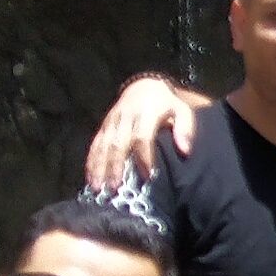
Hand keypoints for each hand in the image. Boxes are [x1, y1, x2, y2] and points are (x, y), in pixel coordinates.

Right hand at [84, 76, 202, 193]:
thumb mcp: (181, 111)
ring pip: (103, 146)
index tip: (148, 177)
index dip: (144, 157)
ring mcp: (111, 122)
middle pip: (118, 144)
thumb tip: (185, 151)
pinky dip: (91, 162)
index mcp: (145, 114)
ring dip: (99, 167)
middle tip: (116, 187)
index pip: (142, 137)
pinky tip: (90, 179)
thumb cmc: (166, 105)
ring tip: (99, 188)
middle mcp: (125, 118)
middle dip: (115, 167)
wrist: (144, 87)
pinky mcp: (103, 127)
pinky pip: (95, 144)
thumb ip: (185, 129)